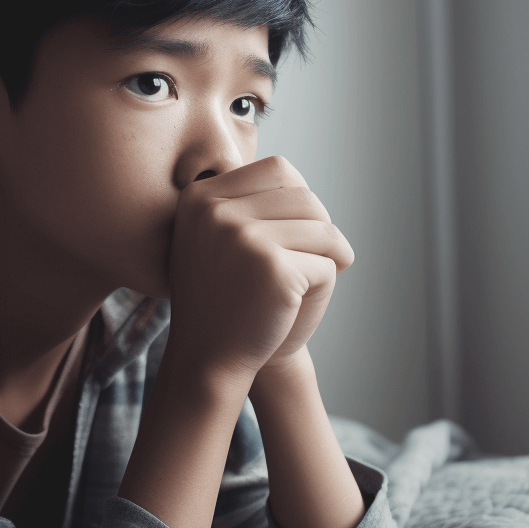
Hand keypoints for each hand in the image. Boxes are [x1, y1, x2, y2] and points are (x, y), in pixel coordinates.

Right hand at [167, 155, 352, 381]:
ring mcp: (241, 236)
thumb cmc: (222, 297)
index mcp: (199, 197)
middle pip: (305, 197)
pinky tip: (296, 302)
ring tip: (307, 280)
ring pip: (323, 227)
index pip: (278, 169)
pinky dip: (324, 285)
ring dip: (329, 256)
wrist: (208, 358)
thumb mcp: (214, 238)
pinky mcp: (271, 267)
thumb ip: (241, 202)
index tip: (292, 237)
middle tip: (310, 262)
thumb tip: (291, 171)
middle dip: (319, 230)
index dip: (299, 202)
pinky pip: (328, 263)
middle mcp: (214, 210)